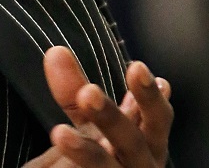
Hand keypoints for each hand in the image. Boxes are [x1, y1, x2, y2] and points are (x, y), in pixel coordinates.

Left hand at [23, 46, 172, 166]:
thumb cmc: (97, 158)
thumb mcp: (89, 124)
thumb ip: (74, 93)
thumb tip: (56, 52)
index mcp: (144, 141)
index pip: (152, 116)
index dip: (147, 96)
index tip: (138, 69)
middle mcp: (141, 163)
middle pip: (133, 142)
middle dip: (111, 117)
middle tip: (88, 93)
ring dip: (87, 152)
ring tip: (59, 133)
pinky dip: (74, 166)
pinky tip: (60, 150)